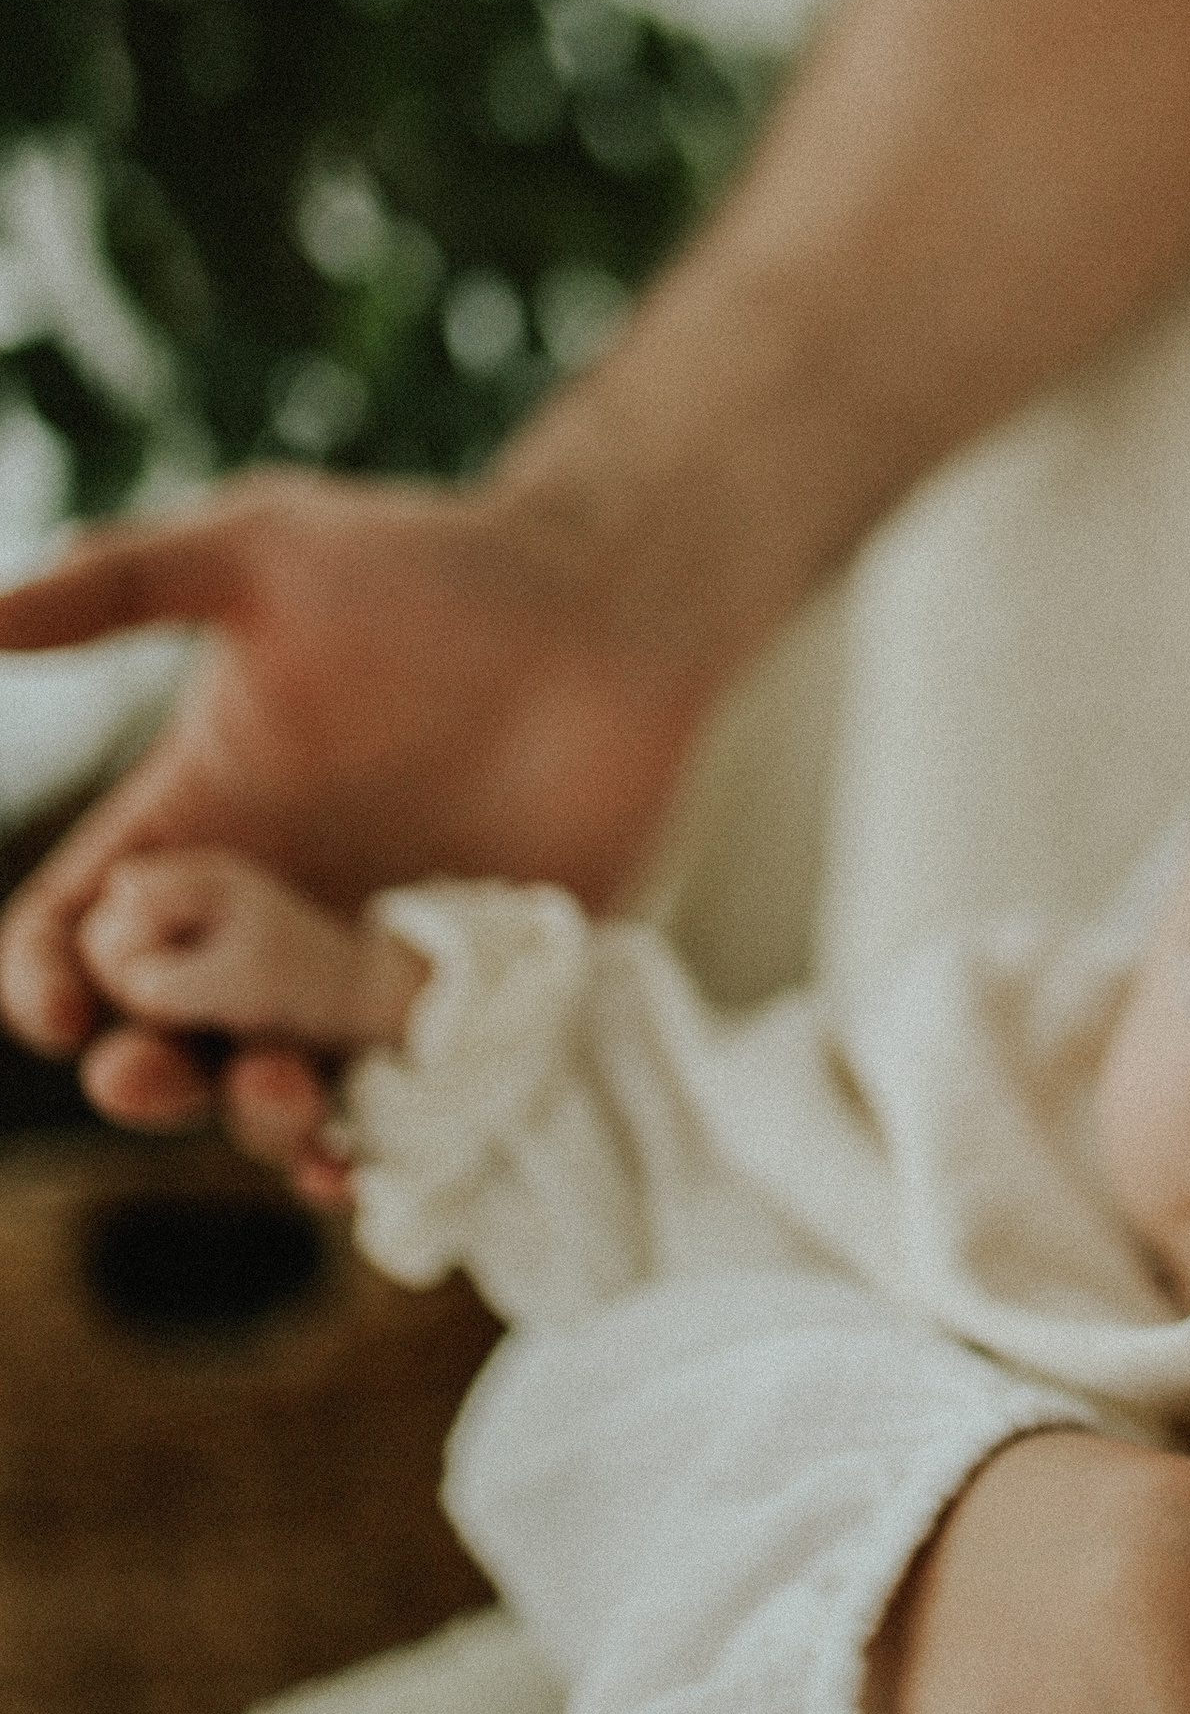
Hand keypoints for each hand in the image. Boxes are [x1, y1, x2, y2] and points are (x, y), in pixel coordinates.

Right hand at [0, 466, 715, 1185]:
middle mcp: (262, 914)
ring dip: (253, 1115)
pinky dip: (368, 1146)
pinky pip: (400, 1101)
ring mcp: (362, 966)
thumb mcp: (263, 551)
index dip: (44, 982)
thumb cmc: (431, 566)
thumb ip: (121, 583)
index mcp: (192, 826)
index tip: (60, 1005)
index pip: (77, 931)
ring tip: (281, 1090)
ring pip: (272, 1084)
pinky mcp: (466, 999)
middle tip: (149, 1072)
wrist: (609, 609)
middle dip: (136, 1073)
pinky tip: (354, 1161)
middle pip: (160, 1034)